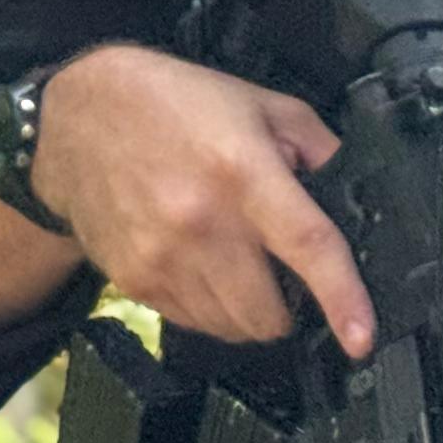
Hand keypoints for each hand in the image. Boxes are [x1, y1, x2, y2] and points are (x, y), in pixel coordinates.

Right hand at [32, 45, 369, 350]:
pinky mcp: (133, 280)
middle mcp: (202, 224)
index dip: (342, 299)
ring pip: (232, 327)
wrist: (79, 115)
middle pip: (268, 312)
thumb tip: (353, 193)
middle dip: (291, 306)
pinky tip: (206, 269)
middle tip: (285, 274)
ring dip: (251, 313)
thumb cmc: (174, 104)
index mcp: (244, 173)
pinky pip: (192, 323)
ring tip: (241, 265)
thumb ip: (315, 148)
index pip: (306, 245)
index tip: (362, 338)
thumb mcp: (261, 104)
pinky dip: (212, 310)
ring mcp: (162, 259)